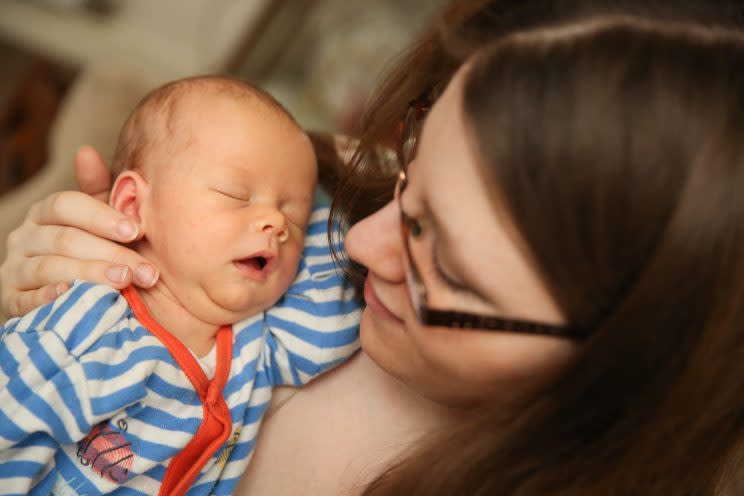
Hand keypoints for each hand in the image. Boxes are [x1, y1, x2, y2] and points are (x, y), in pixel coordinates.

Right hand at [0, 146, 158, 316]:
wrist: (78, 304)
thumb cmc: (96, 253)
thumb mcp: (101, 222)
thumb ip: (99, 191)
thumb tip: (86, 152)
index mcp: (45, 213)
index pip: (66, 205)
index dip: (101, 216)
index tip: (135, 230)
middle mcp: (24, 237)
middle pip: (64, 239)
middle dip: (109, 253)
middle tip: (143, 269)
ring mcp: (13, 270)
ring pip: (49, 267)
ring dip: (90, 274)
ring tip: (124, 281)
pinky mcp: (10, 302)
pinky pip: (26, 300)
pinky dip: (48, 298)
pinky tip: (72, 295)